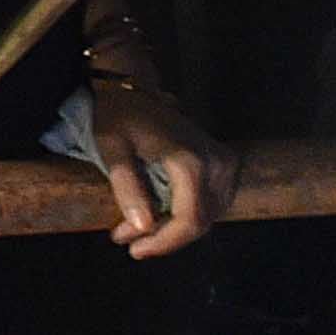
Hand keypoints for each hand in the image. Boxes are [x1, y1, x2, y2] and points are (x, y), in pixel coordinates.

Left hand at [83, 76, 225, 259]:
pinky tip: (154, 213)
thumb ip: (127, 186)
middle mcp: (216, 164)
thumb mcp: (111, 147)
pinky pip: (209, 204)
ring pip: (205, 217)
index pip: (190, 220)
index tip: (134, 251)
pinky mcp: (224, 165)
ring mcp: (224, 164)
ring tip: (133, 227)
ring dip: (171, 228)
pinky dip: (182, 215)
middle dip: (162, 237)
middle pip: (199, 223)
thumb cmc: (118, 114)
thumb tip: (144, 227)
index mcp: (190, 161)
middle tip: (126, 239)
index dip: (164, 243)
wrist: (134, 84)